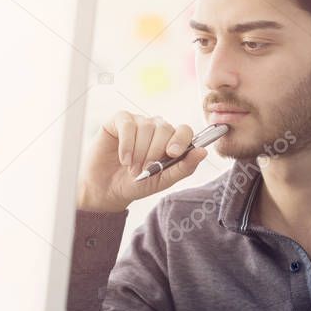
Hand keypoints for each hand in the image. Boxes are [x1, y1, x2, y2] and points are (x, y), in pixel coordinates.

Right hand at [77, 111, 208, 212]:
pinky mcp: (119, 120)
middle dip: (155, 153)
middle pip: (165, 129)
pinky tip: (124, 159)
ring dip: (139, 152)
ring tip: (132, 168)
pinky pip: (128, 124)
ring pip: (147, 127)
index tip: (172, 154)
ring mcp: (138, 122)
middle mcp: (156, 128)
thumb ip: (184, 167)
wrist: (107, 190)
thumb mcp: (163, 181)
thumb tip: (203, 152)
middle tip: (144, 170)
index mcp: (171, 141)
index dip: (180, 140)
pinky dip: (127, 144)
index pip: (184, 130)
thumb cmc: (136, 185)